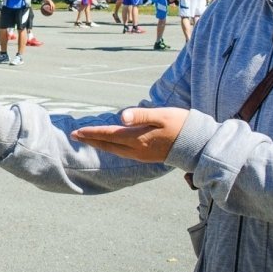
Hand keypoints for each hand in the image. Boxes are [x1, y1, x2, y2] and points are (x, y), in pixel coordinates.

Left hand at [70, 107, 187, 162]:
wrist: (198, 145)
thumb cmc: (181, 125)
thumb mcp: (162, 115)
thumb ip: (141, 115)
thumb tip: (121, 117)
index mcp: (138, 138)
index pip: (109, 135)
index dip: (92, 133)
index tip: (77, 131)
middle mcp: (136, 150)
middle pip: (107, 145)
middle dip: (90, 140)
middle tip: (74, 136)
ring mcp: (141, 155)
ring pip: (114, 150)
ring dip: (99, 144)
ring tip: (87, 139)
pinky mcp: (146, 156)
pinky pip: (122, 153)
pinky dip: (111, 147)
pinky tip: (109, 144)